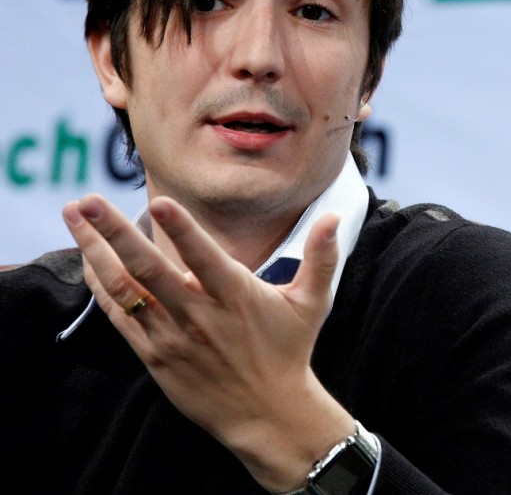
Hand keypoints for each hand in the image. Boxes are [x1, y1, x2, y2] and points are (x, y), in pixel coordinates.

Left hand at [62, 193, 354, 489]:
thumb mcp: (312, 303)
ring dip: (95, 250)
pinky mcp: (154, 355)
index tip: (162, 202)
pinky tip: (88, 257)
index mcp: (236, 296)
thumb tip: (335, 217)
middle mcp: (199, 315)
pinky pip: (120, 315)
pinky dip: (101, 284)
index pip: (205, 258)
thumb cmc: (290, 350)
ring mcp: (172, 336)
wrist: (267, 413)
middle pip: (150, 269)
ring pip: (125, 289)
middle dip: (115, 232)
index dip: (183, 230)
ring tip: (74, 215)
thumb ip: (321, 257)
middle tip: (88, 200)